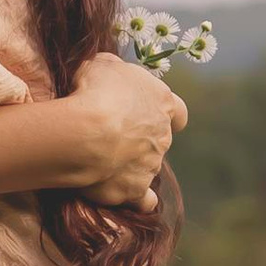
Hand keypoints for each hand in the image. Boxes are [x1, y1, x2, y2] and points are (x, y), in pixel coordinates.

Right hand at [63, 49, 184, 207]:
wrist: (88, 133)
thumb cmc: (96, 91)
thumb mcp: (102, 65)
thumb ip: (113, 70)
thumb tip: (111, 72)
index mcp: (162, 102)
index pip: (177, 111)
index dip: (165, 113)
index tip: (149, 113)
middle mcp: (164, 135)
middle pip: (159, 140)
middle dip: (141, 139)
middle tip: (112, 135)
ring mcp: (152, 164)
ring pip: (148, 166)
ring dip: (131, 164)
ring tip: (101, 161)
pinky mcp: (136, 189)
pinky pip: (144, 200)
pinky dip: (138, 199)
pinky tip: (124, 194)